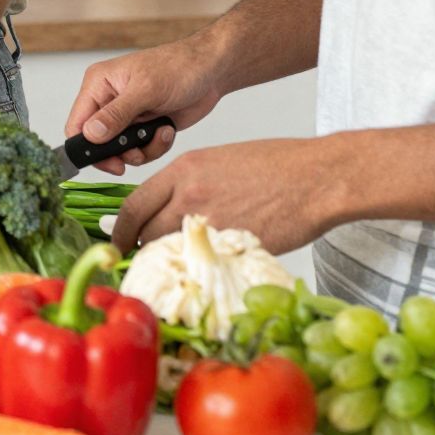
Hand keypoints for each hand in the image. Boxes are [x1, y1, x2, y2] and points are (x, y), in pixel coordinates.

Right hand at [63, 36, 225, 173]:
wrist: (212, 72)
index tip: (108, 160)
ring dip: (142, 150)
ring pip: (120, 150)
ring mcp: (127, 116)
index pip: (77, 123)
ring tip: (160, 133)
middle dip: (119, 152)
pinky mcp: (144, 127)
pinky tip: (167, 129)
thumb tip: (90, 134)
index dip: (87, 146)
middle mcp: (108, 101)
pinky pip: (140, 150)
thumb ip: (116, 114)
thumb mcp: (146, 90)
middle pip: (98, 142)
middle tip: (136, 154)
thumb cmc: (180, 67)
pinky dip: (155, 146)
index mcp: (98, 85)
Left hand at [111, 138, 336, 254]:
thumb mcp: (217, 163)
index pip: (133, 206)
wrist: (317, 178)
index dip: (120, 230)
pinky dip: (199, 270)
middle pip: (145, 234)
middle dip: (141, 250)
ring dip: (167, 262)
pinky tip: (205, 272)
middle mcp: (189, 196)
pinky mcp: (234, 246)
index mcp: (182, 171)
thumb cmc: (276, 166)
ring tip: (174, 266)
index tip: (117, 241)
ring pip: (171, 252)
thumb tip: (167, 209)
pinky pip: (203, 264)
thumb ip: (186, 185)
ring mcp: (211, 223)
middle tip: (144, 259)